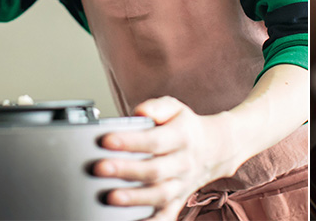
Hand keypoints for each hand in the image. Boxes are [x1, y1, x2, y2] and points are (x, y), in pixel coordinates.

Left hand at [91, 97, 239, 220]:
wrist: (215, 149)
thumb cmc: (186, 128)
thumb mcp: (175, 108)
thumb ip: (156, 107)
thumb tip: (138, 112)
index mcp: (181, 137)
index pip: (155, 140)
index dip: (131, 141)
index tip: (107, 140)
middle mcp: (183, 163)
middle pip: (155, 170)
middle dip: (126, 170)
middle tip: (100, 168)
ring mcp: (181, 185)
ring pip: (159, 195)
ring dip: (135, 198)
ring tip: (111, 197)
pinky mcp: (177, 201)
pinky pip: (166, 216)